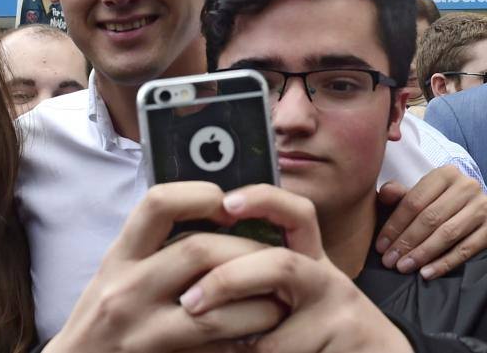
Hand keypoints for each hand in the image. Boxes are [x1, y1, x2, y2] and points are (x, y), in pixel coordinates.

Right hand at [44, 182, 286, 352]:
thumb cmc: (103, 319)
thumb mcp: (116, 273)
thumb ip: (153, 249)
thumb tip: (213, 219)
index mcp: (119, 257)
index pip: (157, 204)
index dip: (199, 194)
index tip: (226, 205)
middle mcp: (126, 289)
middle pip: (198, 251)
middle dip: (248, 252)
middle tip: (275, 256)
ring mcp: (141, 331)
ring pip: (215, 309)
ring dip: (259, 303)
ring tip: (279, 299)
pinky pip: (215, 351)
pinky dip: (246, 340)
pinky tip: (261, 334)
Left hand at [180, 185, 412, 352]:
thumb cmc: (319, 333)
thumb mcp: (294, 296)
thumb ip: (257, 272)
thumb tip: (192, 259)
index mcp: (312, 261)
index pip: (296, 214)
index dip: (263, 200)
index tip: (227, 202)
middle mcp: (330, 283)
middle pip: (280, 266)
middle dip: (226, 281)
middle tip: (189, 301)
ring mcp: (344, 321)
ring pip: (271, 336)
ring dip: (237, 347)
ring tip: (216, 350)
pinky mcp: (348, 352)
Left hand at [376, 165, 486, 278]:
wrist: (475, 203)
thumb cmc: (440, 199)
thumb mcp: (422, 192)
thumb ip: (401, 193)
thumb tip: (383, 194)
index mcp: (445, 174)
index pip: (414, 202)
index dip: (395, 225)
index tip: (381, 246)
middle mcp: (466, 187)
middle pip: (430, 219)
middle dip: (406, 242)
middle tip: (390, 260)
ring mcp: (482, 208)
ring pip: (447, 234)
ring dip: (422, 254)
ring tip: (404, 267)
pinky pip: (466, 249)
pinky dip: (445, 263)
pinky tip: (427, 273)